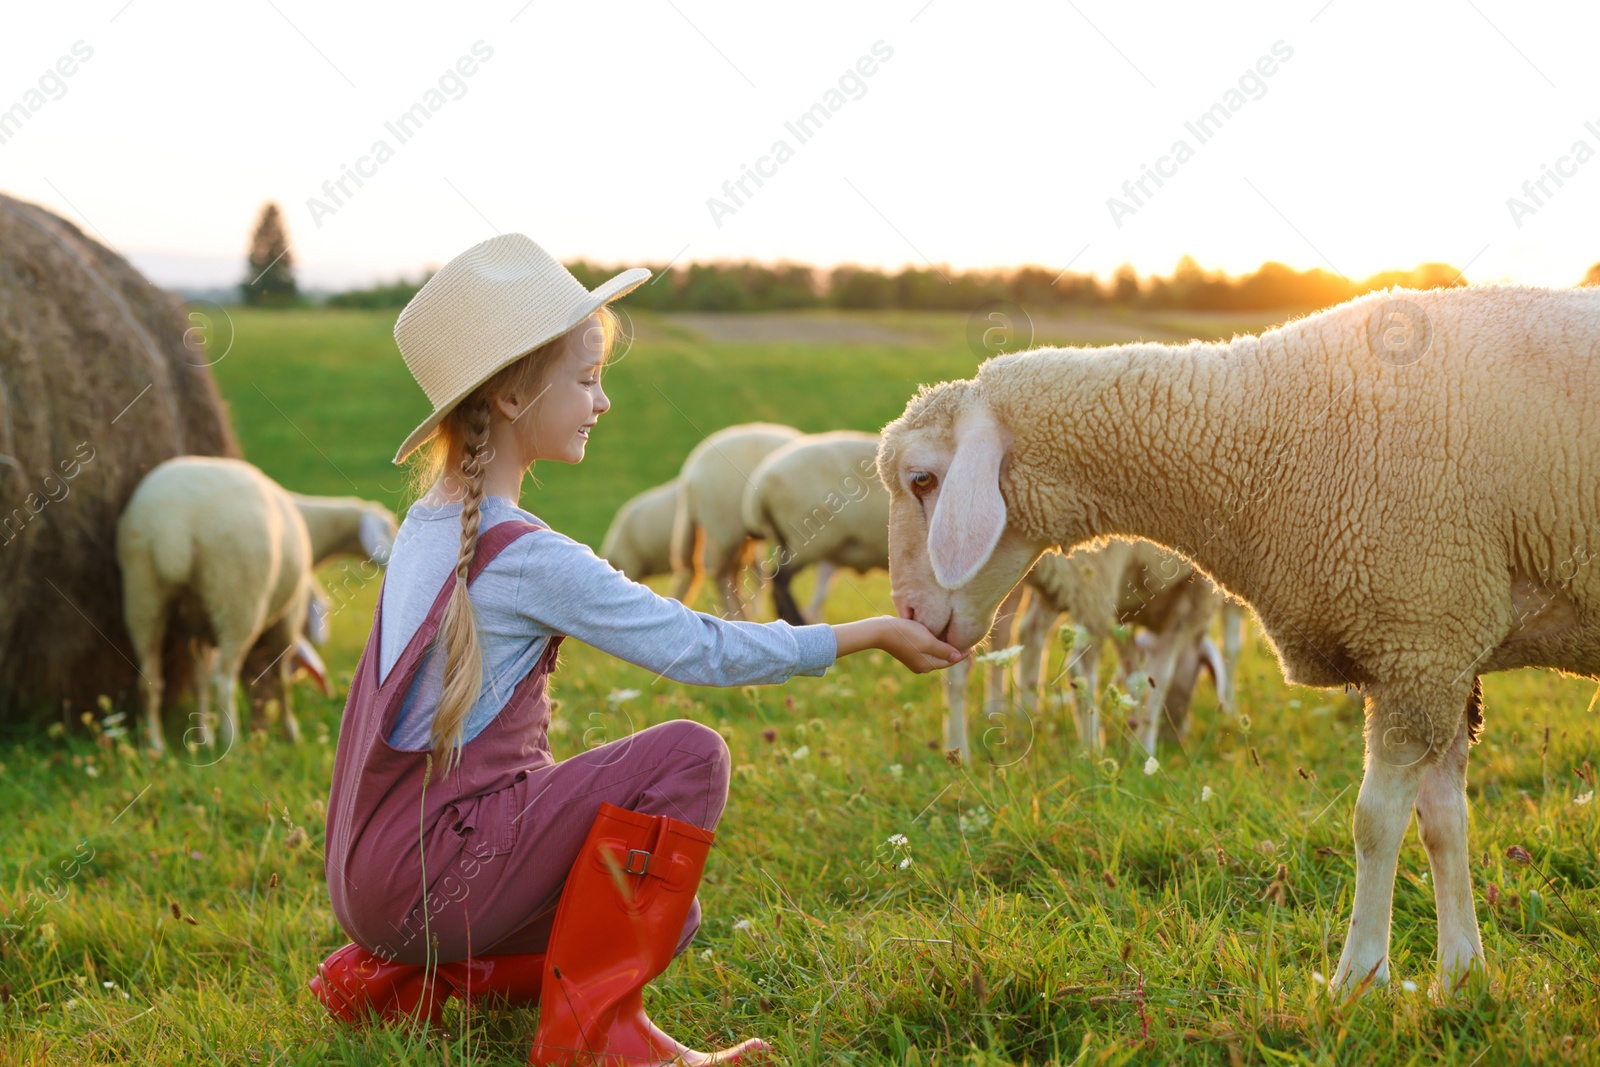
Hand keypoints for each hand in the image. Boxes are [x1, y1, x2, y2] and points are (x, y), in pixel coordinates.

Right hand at [833, 617, 968, 673]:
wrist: (881, 631)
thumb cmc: (906, 634)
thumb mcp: (928, 641)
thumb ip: (944, 650)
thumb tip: (958, 656)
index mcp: (927, 665)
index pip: (951, 660)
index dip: (963, 653)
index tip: (974, 645)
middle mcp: (921, 665)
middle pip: (944, 659)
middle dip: (955, 651)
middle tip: (968, 641)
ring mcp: (914, 659)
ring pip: (935, 654)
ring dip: (945, 647)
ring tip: (955, 638)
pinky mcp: (908, 651)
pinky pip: (927, 650)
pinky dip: (935, 645)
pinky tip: (938, 636)